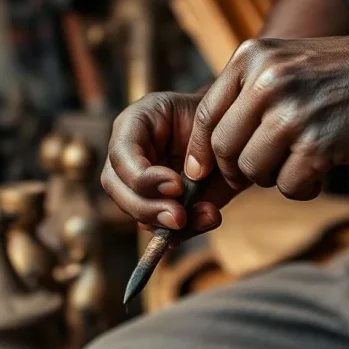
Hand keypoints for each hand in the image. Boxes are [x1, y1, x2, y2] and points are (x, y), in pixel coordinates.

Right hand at [101, 92, 236, 237]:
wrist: (232, 132)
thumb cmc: (219, 118)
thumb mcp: (210, 123)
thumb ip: (197, 150)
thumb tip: (179, 191)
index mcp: (136, 122)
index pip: (121, 153)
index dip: (144, 177)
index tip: (177, 187)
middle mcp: (129, 152)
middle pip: (115, 186)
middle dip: (146, 207)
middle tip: (179, 217)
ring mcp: (138, 180)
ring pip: (133, 210)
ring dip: (166, 222)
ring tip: (206, 216)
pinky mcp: (156, 203)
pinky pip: (158, 225)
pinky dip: (183, 231)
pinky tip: (206, 220)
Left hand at [184, 34, 348, 200]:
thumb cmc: (341, 74)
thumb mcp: (285, 63)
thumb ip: (246, 95)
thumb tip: (205, 154)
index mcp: (251, 59)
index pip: (204, 116)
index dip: (200, 152)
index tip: (201, 172)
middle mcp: (266, 82)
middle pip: (224, 149)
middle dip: (237, 170)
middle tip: (260, 171)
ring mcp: (291, 114)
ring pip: (253, 171)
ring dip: (273, 177)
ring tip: (299, 161)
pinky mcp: (317, 145)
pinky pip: (288, 187)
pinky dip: (302, 188)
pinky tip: (319, 171)